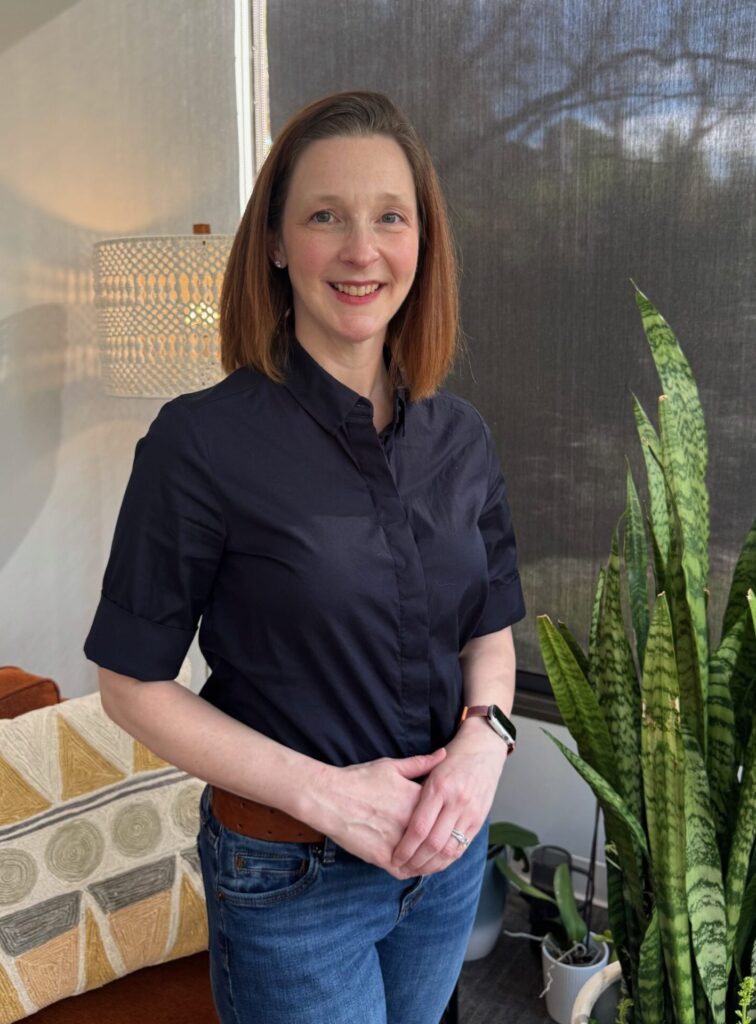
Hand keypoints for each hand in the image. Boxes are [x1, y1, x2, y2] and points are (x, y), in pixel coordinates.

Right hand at [313, 747, 447, 878]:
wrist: (329, 797)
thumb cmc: (359, 779)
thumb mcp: (391, 766)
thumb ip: (420, 763)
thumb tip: (444, 754)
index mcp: (417, 799)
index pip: (445, 813)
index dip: (446, 816)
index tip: (444, 817)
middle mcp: (411, 822)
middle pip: (437, 838)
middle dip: (441, 840)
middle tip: (442, 840)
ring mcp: (398, 842)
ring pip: (424, 859)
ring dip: (428, 860)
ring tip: (429, 856)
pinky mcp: (383, 858)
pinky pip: (405, 870)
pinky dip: (410, 869)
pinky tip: (411, 864)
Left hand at [389, 718, 507, 875]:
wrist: (484, 749)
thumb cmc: (451, 758)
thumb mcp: (430, 768)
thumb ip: (416, 792)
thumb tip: (396, 819)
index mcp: (439, 788)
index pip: (420, 828)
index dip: (406, 848)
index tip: (394, 858)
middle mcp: (456, 801)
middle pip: (434, 844)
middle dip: (416, 861)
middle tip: (402, 869)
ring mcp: (471, 812)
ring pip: (449, 850)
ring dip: (432, 865)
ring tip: (416, 871)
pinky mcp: (480, 819)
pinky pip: (463, 847)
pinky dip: (448, 859)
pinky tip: (436, 864)